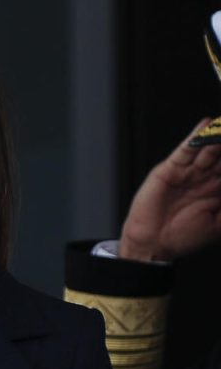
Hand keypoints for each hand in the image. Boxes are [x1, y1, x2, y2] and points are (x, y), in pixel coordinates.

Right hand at [118, 118, 220, 261]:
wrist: (153, 243)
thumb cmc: (184, 237)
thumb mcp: (219, 223)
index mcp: (217, 190)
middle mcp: (204, 178)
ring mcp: (187, 173)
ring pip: (207, 150)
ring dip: (217, 138)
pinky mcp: (170, 170)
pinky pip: (185, 151)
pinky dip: (195, 137)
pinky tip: (206, 126)